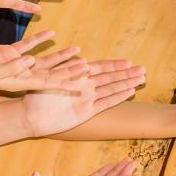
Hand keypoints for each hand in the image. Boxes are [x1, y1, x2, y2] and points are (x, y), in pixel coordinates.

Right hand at [0, 30, 88, 92]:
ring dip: (59, 55)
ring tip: (77, 50)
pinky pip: (29, 45)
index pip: (48, 83)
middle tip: (88, 67)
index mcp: (19, 81)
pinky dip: (40, 39)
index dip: (65, 84)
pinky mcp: (9, 51)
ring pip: (43, 58)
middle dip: (69, 70)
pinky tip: (52, 33)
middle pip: (51, 71)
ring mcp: (16, 62)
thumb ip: (11, 67)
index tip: (82, 85)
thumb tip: (30, 60)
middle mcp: (21, 73)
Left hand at [21, 59, 145, 137]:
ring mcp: (87, 99)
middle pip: (110, 78)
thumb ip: (67, 69)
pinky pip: (105, 104)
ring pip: (111, 89)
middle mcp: (85, 86)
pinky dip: (117, 98)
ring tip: (141, 79)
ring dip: (126, 84)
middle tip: (143, 70)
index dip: (115, 65)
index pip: (100, 67)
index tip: (129, 62)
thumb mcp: (51, 76)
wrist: (31, 115)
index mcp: (77, 75)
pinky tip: (129, 93)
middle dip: (126, 74)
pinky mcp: (86, 112)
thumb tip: (83, 60)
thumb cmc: (37, 94)